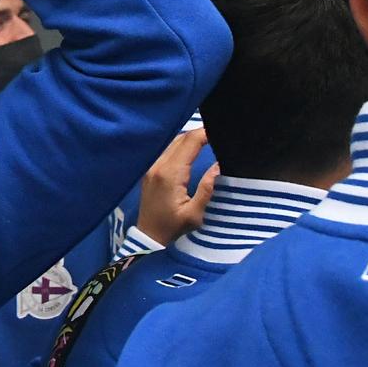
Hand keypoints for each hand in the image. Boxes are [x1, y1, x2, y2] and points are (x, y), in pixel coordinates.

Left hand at [135, 129, 214, 247]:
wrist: (147, 236)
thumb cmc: (172, 227)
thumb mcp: (194, 214)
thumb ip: (207, 189)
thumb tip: (218, 166)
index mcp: (170, 174)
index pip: (189, 143)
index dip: (205, 133)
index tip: (220, 130)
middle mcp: (159, 165)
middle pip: (181, 138)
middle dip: (199, 133)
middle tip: (217, 133)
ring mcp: (152, 167)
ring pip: (173, 142)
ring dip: (190, 138)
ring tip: (208, 139)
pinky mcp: (150, 170)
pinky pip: (167, 150)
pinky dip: (181, 145)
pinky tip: (192, 149)